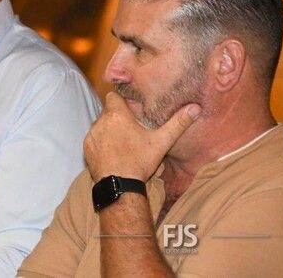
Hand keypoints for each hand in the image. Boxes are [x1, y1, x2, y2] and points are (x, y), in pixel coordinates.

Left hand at [84, 92, 200, 181]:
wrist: (120, 185)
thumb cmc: (140, 162)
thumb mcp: (162, 142)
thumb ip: (178, 123)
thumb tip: (195, 108)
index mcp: (117, 115)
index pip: (113, 96)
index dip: (122, 100)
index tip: (131, 108)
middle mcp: (100, 121)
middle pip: (108, 110)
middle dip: (118, 115)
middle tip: (131, 127)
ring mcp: (92, 134)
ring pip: (100, 123)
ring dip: (109, 128)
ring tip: (123, 140)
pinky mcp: (86, 146)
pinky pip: (94, 137)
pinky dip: (102, 140)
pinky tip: (113, 150)